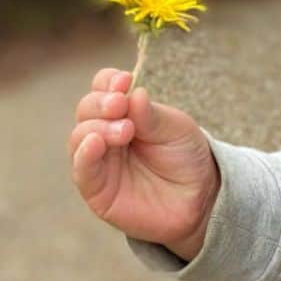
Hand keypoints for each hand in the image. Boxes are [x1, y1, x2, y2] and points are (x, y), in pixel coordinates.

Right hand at [67, 67, 219, 251]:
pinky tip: (95, 143)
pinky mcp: (97, 190)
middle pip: (87, 109)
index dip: (108, 82)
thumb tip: (132, 93)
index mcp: (123, 112)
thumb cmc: (186, 158)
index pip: (103, 88)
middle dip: (101, 103)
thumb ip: (151, 114)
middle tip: (120, 104)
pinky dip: (84, 154)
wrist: (199, 199)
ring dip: (97, 127)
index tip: (124, 81)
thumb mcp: (176, 129)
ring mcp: (99, 161)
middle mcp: (105, 133)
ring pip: (80, 136)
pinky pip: (81, 170)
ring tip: (124, 130)